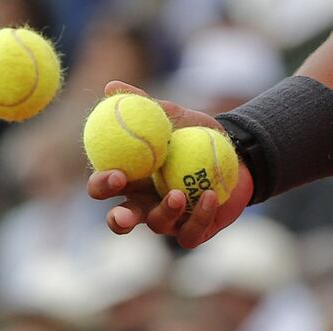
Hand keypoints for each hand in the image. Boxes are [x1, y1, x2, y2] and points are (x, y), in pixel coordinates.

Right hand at [87, 81, 253, 248]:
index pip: (103, 188)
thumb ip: (144, 106)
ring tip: (178, 194)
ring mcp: (169, 222)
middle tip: (126, 213)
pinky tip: (208, 196)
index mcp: (130, 181)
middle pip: (120, 220)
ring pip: (157, 226)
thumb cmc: (197, 134)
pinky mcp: (193, 232)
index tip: (116, 174)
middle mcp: (144, 205)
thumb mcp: (173, 116)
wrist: (238, 153)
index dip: (103, 186)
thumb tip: (110, 87)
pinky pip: (191, 233)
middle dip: (119, 219)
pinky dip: (199, 216)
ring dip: (165, 212)